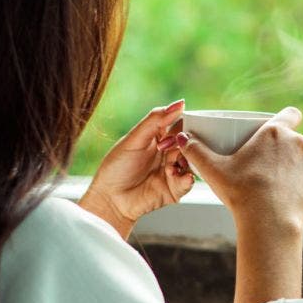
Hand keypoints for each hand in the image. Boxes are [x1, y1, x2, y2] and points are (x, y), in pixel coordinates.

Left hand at [79, 99, 194, 238]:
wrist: (110, 200)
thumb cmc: (117, 168)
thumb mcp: (135, 139)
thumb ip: (156, 120)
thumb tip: (180, 103)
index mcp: (159, 137)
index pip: (181, 125)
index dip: (185, 125)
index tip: (182, 129)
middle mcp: (169, 153)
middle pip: (190, 143)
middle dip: (187, 144)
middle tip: (179, 147)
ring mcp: (174, 170)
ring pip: (192, 161)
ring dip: (187, 161)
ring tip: (173, 164)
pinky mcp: (176, 189)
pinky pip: (189, 181)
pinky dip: (187, 178)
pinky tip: (178, 176)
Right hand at [176, 106, 302, 230]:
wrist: (268, 222)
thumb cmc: (240, 192)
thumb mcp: (213, 170)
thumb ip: (196, 151)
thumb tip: (182, 139)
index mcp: (275, 133)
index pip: (290, 114)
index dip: (285, 119)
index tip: (276, 130)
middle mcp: (299, 143)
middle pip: (293, 142)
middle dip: (283, 152)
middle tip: (265, 169)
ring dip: (294, 171)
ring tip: (277, 188)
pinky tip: (291, 200)